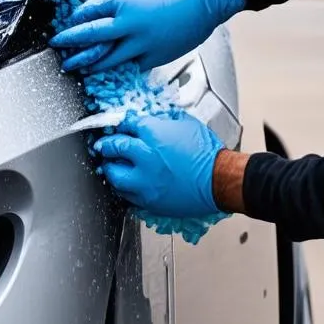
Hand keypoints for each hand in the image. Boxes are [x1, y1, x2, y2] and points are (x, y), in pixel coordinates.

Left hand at [49, 0, 244, 72]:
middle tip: (56, 47)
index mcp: (122, 0)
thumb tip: (98, 16)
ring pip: (106, 58)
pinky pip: (129, 66)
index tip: (63, 27)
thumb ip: (119, 5)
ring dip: (87, 63)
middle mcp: (127, 22)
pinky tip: (107, 73)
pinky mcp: (153, 56)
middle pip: (89, 36)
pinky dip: (116, 70)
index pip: (87, 13)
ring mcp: (140, 42)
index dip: (72, 22)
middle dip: (69, 44)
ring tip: (75, 66)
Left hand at [93, 112, 225, 217]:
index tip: (117, 127)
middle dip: (106, 145)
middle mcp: (145, 158)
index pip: (125, 125)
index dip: (119, 125)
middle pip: (112, 148)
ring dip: (111, 169)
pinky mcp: (149, 201)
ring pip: (114, 176)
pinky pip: (127, 196)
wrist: (220, 180)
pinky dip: (125, 188)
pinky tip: (128, 184)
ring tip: (112, 166)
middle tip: (103, 145)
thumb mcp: (185, 124)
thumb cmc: (207, 153)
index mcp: (152, 135)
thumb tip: (152, 122)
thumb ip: (163, 122)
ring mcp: (145, 182)